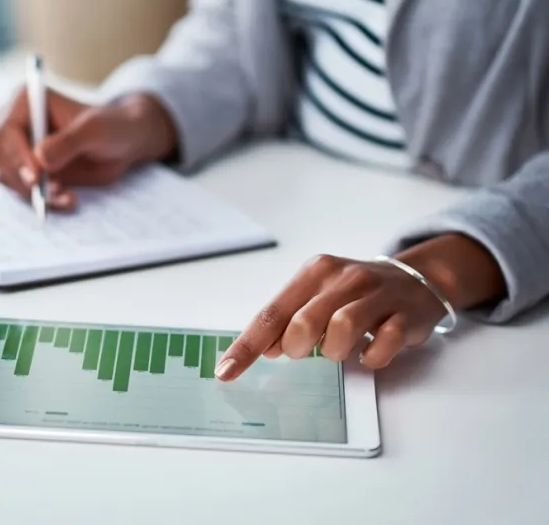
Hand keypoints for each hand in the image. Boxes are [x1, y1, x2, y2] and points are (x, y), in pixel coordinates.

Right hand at [0, 88, 177, 209]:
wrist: (124, 142)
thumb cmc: (111, 126)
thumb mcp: (95, 130)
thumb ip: (69, 142)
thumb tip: (40, 158)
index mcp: (27, 101)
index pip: (6, 130)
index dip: (16, 155)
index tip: (36, 177)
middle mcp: (16, 123)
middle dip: (22, 178)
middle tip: (50, 192)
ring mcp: (20, 148)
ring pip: (9, 176)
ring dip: (34, 192)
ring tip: (66, 196)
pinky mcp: (29, 170)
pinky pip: (23, 190)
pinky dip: (42, 200)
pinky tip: (67, 200)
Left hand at [215, 234, 506, 379]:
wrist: (418, 279)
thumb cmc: (356, 293)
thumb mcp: (318, 296)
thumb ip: (289, 319)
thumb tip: (266, 348)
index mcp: (315, 272)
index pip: (271, 312)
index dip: (247, 346)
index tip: (226, 372)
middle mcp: (344, 277)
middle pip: (304, 321)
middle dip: (297, 346)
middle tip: (304, 350)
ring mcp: (377, 294)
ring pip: (342, 329)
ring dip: (335, 351)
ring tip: (340, 349)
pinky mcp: (405, 315)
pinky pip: (382, 345)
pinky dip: (371, 357)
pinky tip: (369, 351)